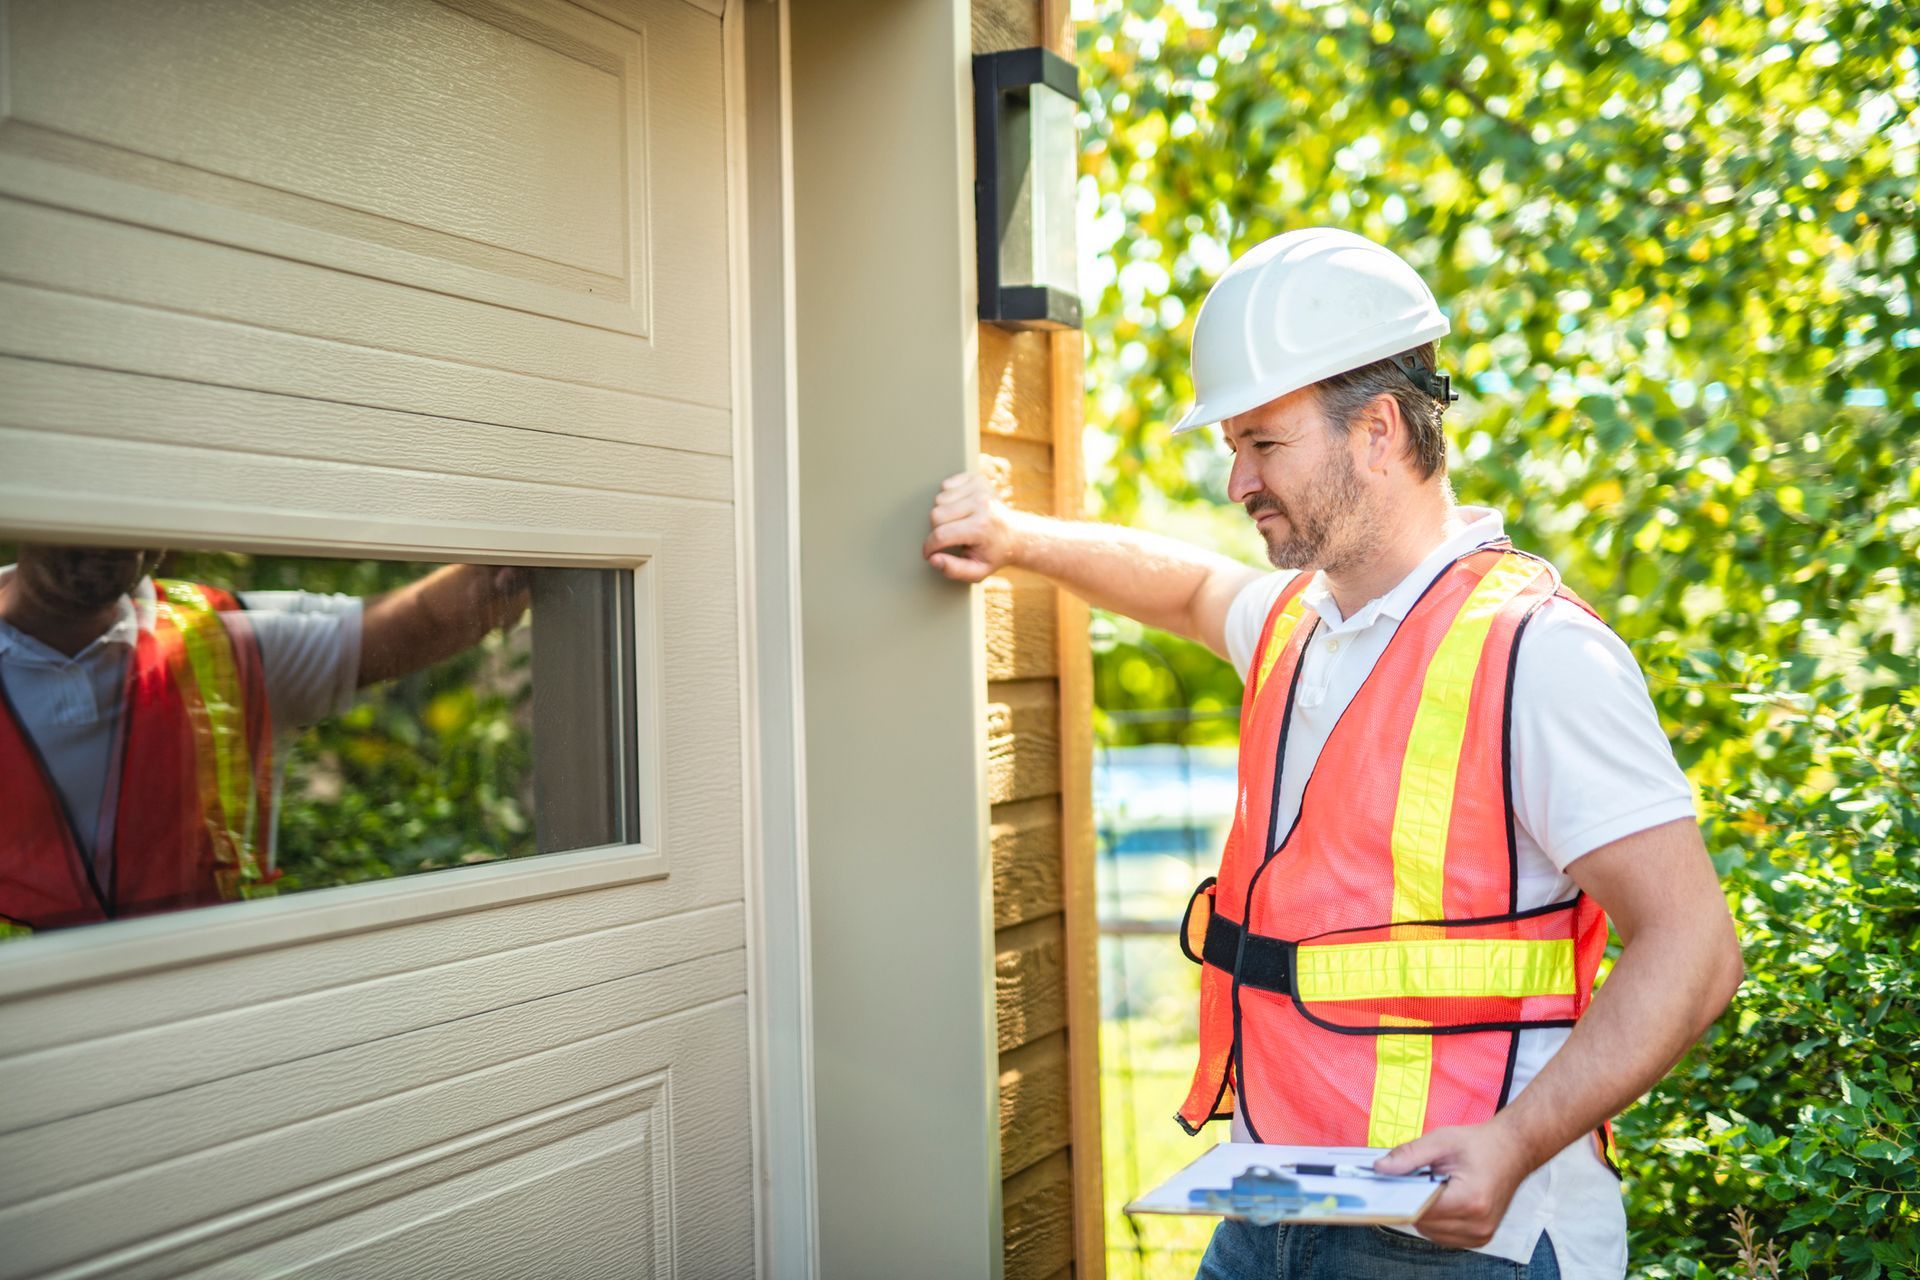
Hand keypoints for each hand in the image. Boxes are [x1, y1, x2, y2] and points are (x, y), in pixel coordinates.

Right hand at [922, 472, 1019, 582]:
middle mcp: (981, 503)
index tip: (929, 554)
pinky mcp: (977, 478)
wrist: (1016, 534)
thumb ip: (953, 570)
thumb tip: (933, 559)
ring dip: (943, 514)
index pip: (941, 535)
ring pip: (938, 499)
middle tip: (950, 538)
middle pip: (935, 514)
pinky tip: (960, 509)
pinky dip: (948, 498)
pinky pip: (945, 485)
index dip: (929, 547)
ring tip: (958, 523)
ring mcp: (980, 488)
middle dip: (937, 530)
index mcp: (981, 527)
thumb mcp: (977, 571)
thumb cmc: (993, 554)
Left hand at [1373, 1121, 1535, 1247]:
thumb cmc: (1480, 1144)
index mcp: (1469, 1201)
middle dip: (1413, 1202)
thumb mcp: (1441, 1141)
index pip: (1419, 1209)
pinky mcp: (1480, 1238)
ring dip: (1425, 1212)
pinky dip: (1437, 1220)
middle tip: (1418, 1179)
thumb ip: (1409, 1155)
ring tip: (1435, 1187)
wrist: (1513, 1150)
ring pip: (1431, 1233)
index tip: (1390, 1183)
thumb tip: (1380, 1168)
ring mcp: (1481, 1235)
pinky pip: (1444, 1236)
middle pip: (1424, 1223)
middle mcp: (1477, 1224)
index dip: (1400, 1196)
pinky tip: (1443, 1199)